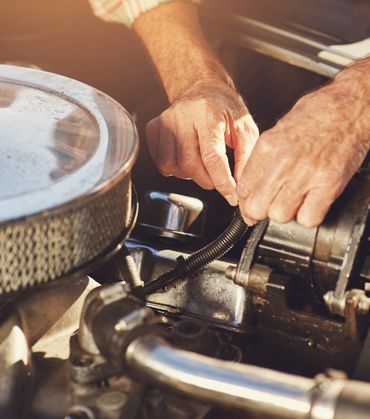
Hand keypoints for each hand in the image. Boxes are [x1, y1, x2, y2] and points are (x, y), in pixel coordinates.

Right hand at [145, 79, 258, 205]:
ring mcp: (164, 121)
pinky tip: (186, 159)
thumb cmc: (225, 109)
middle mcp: (182, 116)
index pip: (212, 156)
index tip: (231, 195)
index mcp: (208, 113)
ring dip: (189, 175)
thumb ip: (246, 157)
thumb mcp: (245, 128)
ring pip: (171, 166)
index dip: (222, 181)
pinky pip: (160, 162)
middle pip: (189, 164)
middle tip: (217, 178)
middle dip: (207, 180)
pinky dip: (175, 169)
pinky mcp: (154, 128)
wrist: (202, 88)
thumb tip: (241, 187)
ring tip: (201, 165)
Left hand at [237, 80, 369, 226]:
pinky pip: (309, 218)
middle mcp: (284, 161)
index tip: (250, 203)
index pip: (243, 187)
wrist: (353, 106)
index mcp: (268, 146)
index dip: (245, 201)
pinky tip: (309, 205)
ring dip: (284, 214)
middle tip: (267, 207)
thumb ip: (263, 158)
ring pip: (280, 215)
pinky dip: (308, 217)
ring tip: (291, 203)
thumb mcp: (279, 129)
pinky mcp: (329, 184)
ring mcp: (307, 174)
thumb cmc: (319, 114)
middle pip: (257, 206)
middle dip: (259, 212)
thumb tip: (252, 183)